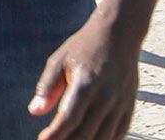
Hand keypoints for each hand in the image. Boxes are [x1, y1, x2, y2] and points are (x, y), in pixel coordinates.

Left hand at [29, 16, 139, 138]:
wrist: (119, 34)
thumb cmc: (84, 47)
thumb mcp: (59, 60)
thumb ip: (47, 87)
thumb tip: (34, 112)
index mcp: (86, 83)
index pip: (69, 118)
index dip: (55, 134)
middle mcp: (106, 96)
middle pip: (86, 132)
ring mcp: (121, 103)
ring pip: (104, 137)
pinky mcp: (130, 106)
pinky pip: (119, 132)